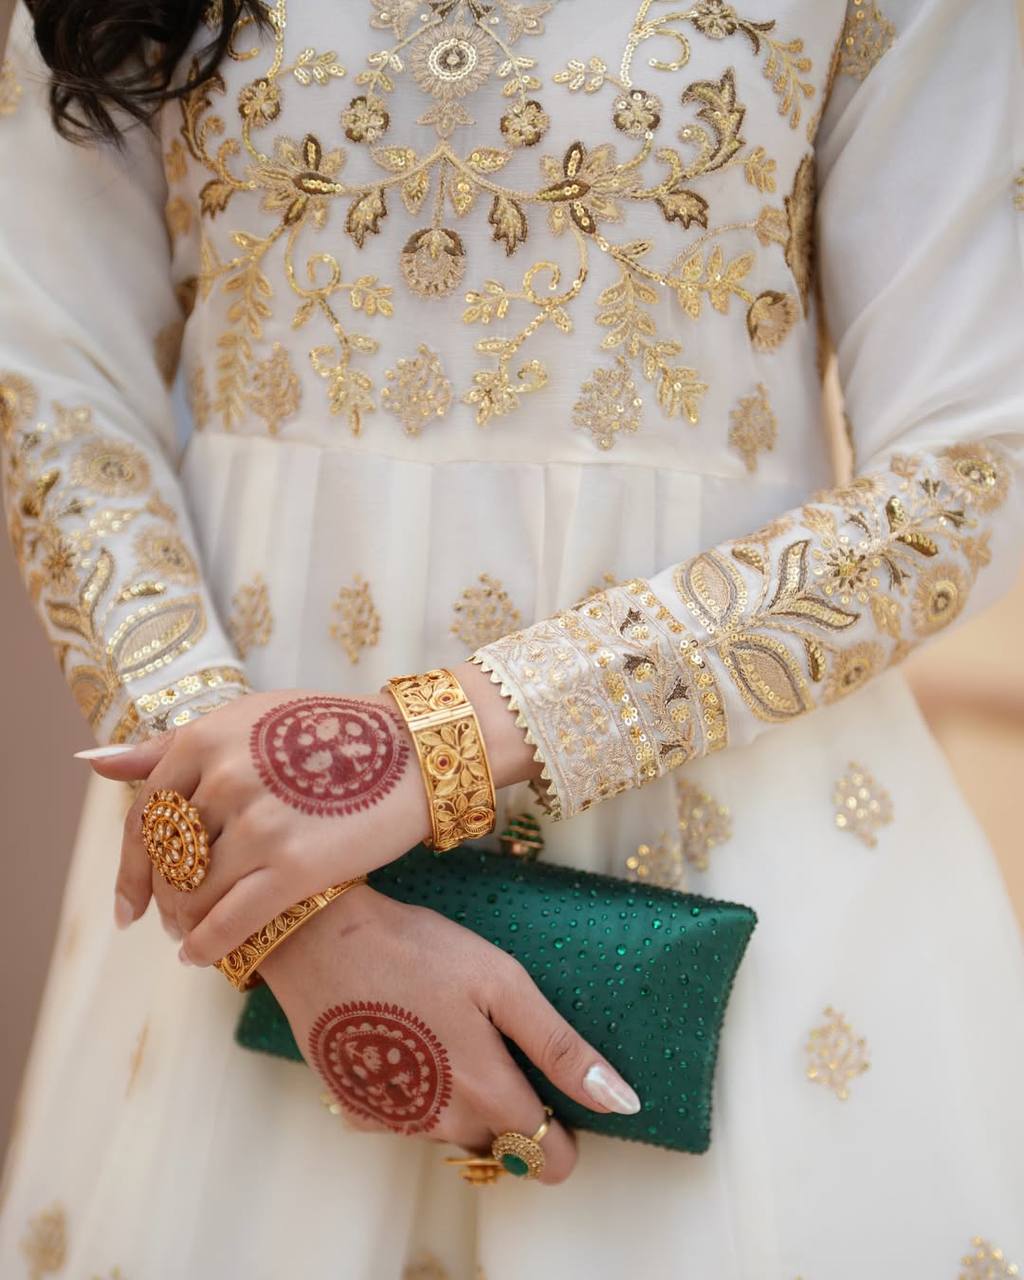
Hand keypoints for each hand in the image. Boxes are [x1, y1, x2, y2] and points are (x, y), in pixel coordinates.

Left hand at [83, 663, 538, 965]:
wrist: (415, 749)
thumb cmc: (333, 732)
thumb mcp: (250, 720)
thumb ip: (171, 745)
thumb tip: (94, 762)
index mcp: (207, 737)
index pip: (144, 815)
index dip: (131, 867)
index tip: (129, 904)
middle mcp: (225, 777)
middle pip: (167, 860)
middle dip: (165, 898)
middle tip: (172, 922)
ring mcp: (259, 823)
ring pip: (194, 895)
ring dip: (187, 924)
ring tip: (196, 937)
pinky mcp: (296, 867)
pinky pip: (230, 923)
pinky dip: (209, 946)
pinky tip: (205, 955)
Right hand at [258, 883, 641, 1183]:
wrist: (318, 936)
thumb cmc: (417, 949)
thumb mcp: (501, 982)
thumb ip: (561, 1048)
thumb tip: (620, 1103)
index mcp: (485, 1093)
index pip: (548, 1160)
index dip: (563, 1133)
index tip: (553, 1089)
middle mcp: (440, 1123)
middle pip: (501, 1145)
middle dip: (512, 1109)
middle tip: (496, 1039)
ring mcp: (393, 1122)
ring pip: (454, 1131)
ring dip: (464, 1095)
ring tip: (446, 1024)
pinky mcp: (355, 1109)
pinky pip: (408, 1116)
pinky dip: (418, 1088)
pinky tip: (408, 1036)